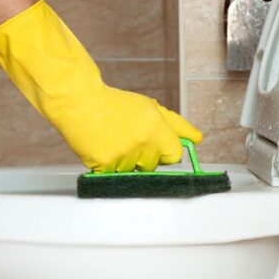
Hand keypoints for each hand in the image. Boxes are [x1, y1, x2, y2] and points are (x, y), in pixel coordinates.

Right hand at [0, 0, 201, 171]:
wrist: (79, 103)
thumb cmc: (115, 104)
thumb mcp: (151, 108)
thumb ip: (177, 125)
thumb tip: (198, 139)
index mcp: (156, 128)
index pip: (175, 154)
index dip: (167, 151)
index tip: (159, 146)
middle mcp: (141, 143)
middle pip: (153, 165)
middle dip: (145, 155)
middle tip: (129, 137)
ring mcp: (122, 156)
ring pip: (133, 172)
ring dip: (125, 161)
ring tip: (113, 140)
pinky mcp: (104, 166)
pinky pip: (114, 176)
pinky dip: (110, 166)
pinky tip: (104, 147)